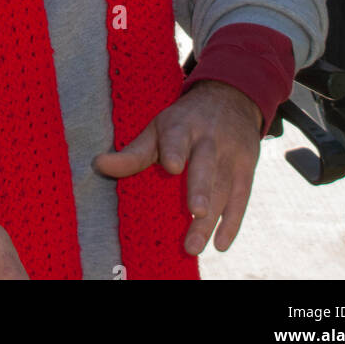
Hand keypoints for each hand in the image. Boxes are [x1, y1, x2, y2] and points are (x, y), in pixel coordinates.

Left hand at [93, 80, 260, 256]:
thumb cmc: (184, 120)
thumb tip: (98, 165)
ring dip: (210, 219)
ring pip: (222, 188)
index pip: (177, 137)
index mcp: (182, 125)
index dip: (175, 150)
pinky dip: (232, 222)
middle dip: (201, 188)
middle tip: (195, 211)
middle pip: (206, 165)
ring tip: (194, 245)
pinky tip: (219, 245)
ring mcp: (231, 153)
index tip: (172, 166)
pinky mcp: (246, 168)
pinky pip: (240, 198)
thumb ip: (133, 152)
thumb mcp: (158, 128)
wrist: (230, 98)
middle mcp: (209, 138)